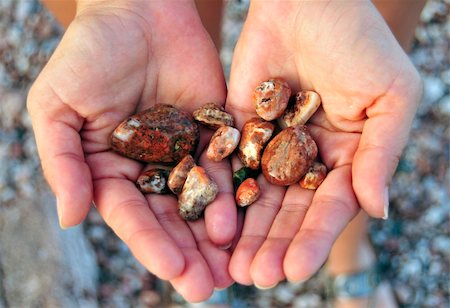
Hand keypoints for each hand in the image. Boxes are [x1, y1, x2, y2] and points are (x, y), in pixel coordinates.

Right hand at [27, 0, 234, 300]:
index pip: (132, 216)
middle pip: (171, 219)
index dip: (152, 244)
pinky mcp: (213, 133)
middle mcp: (150, 169)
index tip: (173, 272)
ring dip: (216, 238)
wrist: (138, 10)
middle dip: (189, 254)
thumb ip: (63, 162)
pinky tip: (244, 219)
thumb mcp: (58, 107)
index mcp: (111, 170)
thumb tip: (69, 218)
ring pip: (202, 202)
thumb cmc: (89, 54)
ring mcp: (184, 152)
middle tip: (208, 288)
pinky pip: (226, 166)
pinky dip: (233, 194)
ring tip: (233, 270)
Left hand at [226, 0, 421, 286]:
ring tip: (233, 266)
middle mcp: (308, 158)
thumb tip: (378, 210)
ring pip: (257, 196)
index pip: (329, 207)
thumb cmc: (358, 42)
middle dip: (274, 245)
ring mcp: (271, 145)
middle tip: (255, 279)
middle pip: (289, 210)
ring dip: (246, 232)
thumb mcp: (390, 97)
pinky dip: (222, 194)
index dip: (313, 239)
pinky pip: (229, 165)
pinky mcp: (238, 128)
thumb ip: (381, 154)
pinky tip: (212, 223)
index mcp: (347, 157)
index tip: (295, 270)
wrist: (308, 1)